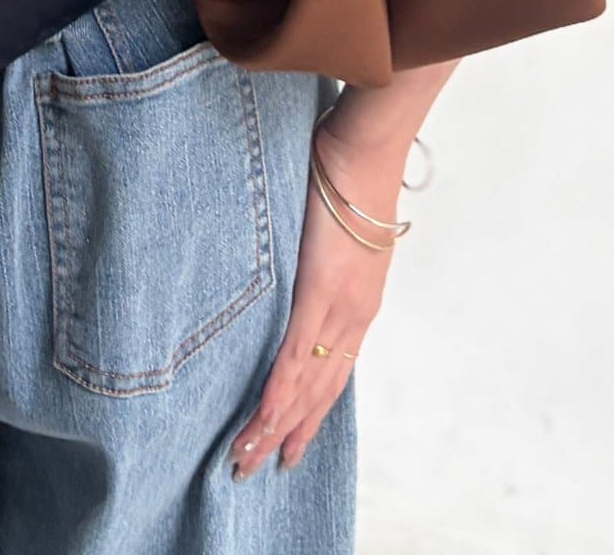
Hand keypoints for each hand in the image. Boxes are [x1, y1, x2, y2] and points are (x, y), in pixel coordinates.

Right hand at [228, 118, 406, 478]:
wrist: (365, 148)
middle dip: (290, 432)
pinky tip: (262, 421)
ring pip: (307, 385)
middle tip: (259, 466)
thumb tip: (285, 254)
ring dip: (276, 426)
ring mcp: (340, 308)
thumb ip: (310, 250)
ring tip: (249, 457)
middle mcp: (354, 316)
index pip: (332, 371)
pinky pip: (296, 357)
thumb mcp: (328, 224)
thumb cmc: (343, 171)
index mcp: (357, 302)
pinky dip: (278, 395)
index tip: (288, 441)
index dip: (310, 411)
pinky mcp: (323, 293)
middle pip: (321, 391)